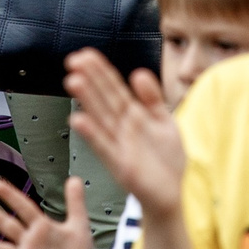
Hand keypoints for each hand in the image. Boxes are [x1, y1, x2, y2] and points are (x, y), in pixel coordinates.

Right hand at [64, 48, 185, 218]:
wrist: (175, 193)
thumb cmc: (168, 161)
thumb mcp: (164, 122)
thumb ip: (152, 98)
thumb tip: (138, 73)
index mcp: (134, 116)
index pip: (114, 88)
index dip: (101, 71)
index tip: (85, 55)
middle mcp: (123, 129)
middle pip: (104, 99)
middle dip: (90, 80)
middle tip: (73, 61)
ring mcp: (120, 146)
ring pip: (101, 119)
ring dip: (87, 101)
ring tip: (73, 81)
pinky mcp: (121, 166)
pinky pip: (105, 147)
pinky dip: (92, 135)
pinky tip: (79, 120)